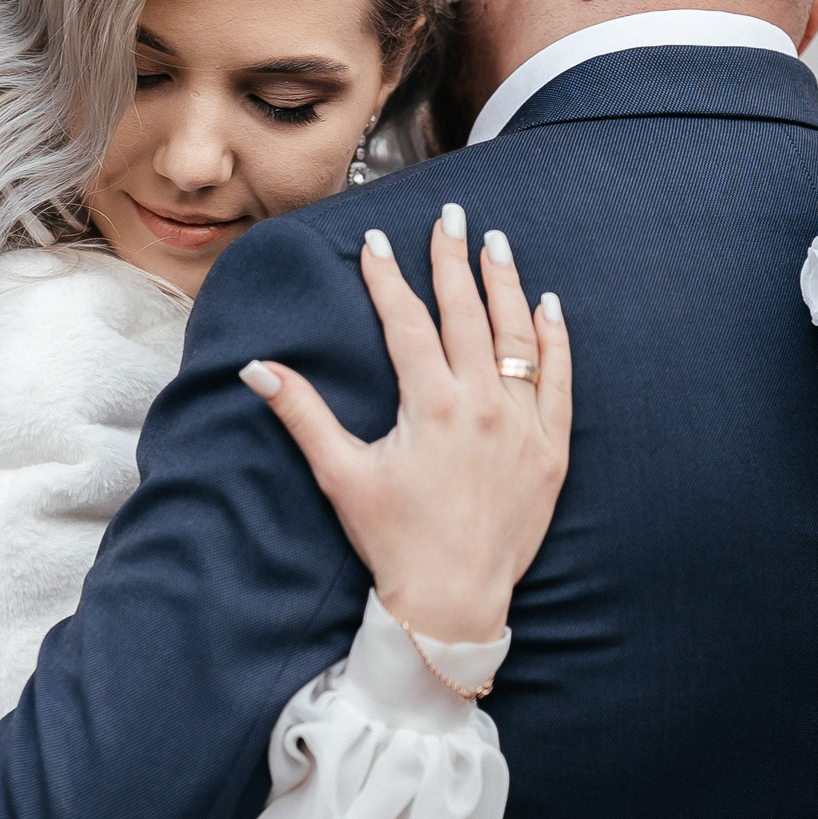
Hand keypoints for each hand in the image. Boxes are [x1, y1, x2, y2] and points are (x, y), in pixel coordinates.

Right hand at [240, 203, 570, 642]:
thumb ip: (302, 415)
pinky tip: (547, 306)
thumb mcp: (341, 475)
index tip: (377, 242)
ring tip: (495, 243)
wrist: (454, 600)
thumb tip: (257, 369)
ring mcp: (524, 426)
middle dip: (454, 260)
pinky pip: (560, 381)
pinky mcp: (552, 451)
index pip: (408, 324)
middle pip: (467, 314)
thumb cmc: (392, 540)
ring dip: (505, 286)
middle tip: (450, 218)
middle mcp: (483, 407)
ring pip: (517, 337)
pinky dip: (555, 340)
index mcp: (431, 407)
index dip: (389, 279)